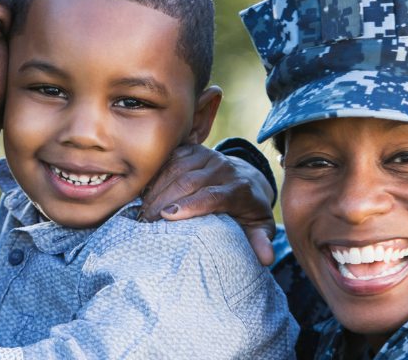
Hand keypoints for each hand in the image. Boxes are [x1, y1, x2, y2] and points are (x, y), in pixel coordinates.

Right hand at [141, 144, 277, 264]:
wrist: (248, 178)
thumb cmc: (248, 209)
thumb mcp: (259, 227)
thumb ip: (261, 241)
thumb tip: (266, 259)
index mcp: (239, 188)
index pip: (212, 195)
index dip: (190, 205)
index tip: (168, 217)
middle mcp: (223, 168)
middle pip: (189, 182)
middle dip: (164, 200)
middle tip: (145, 221)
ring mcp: (207, 156)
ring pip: (176, 168)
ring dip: (156, 189)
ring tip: (141, 210)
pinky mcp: (194, 150)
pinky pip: (170, 159)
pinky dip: (156, 174)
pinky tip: (144, 192)